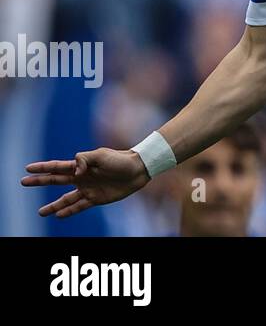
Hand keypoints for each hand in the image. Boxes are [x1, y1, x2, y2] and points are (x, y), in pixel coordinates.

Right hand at [23, 148, 150, 217]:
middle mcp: (81, 178)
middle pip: (56, 181)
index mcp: (81, 165)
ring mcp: (88, 189)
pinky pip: (79, 206)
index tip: (28, 168)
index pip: (57, 167)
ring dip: (53, 205)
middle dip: (40, 182)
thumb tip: (74, 171)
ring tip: (40, 212)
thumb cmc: (120, 159)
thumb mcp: (101, 155)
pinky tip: (59, 215)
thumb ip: (84, 160)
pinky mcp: (96, 198)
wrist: (138, 169)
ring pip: (66, 198)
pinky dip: (69, 211)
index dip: (43, 168)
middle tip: (23, 182)